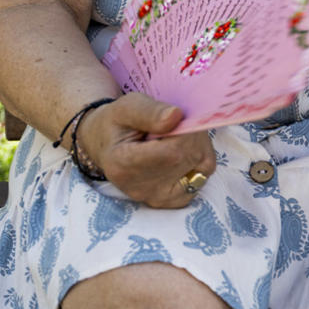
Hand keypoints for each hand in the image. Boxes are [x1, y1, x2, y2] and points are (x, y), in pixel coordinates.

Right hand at [79, 92, 214, 208]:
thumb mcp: (128, 106)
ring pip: (201, 168)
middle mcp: (139, 188)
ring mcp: (156, 198)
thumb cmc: (118, 123)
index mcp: (123, 164)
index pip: (173, 151)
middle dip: (191, 135)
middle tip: (176, 124)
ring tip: (176, 138)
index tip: (175, 117)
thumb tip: (176, 116)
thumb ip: (150, 111)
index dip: (184, 130)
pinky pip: (202, 178)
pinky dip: (199, 161)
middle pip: (188, 158)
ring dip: (198, 147)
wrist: (106, 146)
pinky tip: (182, 153)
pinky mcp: (171, 201)